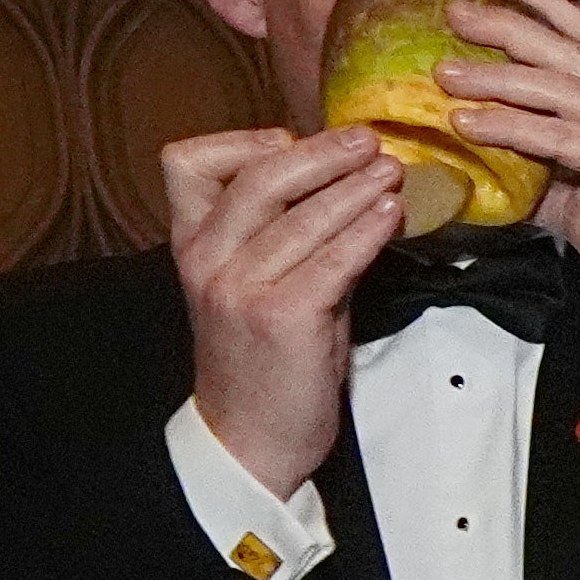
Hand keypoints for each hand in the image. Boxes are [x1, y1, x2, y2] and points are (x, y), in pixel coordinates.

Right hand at [159, 123, 405, 496]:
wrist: (250, 441)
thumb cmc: (264, 362)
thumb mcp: (259, 286)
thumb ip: (283, 236)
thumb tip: (338, 186)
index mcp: (191, 245)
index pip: (186, 163)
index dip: (242, 141)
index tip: (292, 138)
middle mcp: (207, 260)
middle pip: (258, 177)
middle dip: (320, 152)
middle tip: (367, 140)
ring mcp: (240, 288)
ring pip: (301, 216)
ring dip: (355, 187)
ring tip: (392, 170)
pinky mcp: (282, 317)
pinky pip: (332, 260)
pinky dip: (366, 232)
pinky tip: (391, 215)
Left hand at [435, 0, 579, 366]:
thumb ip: (552, 175)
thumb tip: (495, 169)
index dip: (553, 10)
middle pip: (572, 52)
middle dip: (510, 26)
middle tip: (457, 11)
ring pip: (560, 87)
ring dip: (496, 76)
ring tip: (445, 71)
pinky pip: (558, 135)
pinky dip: (509, 125)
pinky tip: (470, 122)